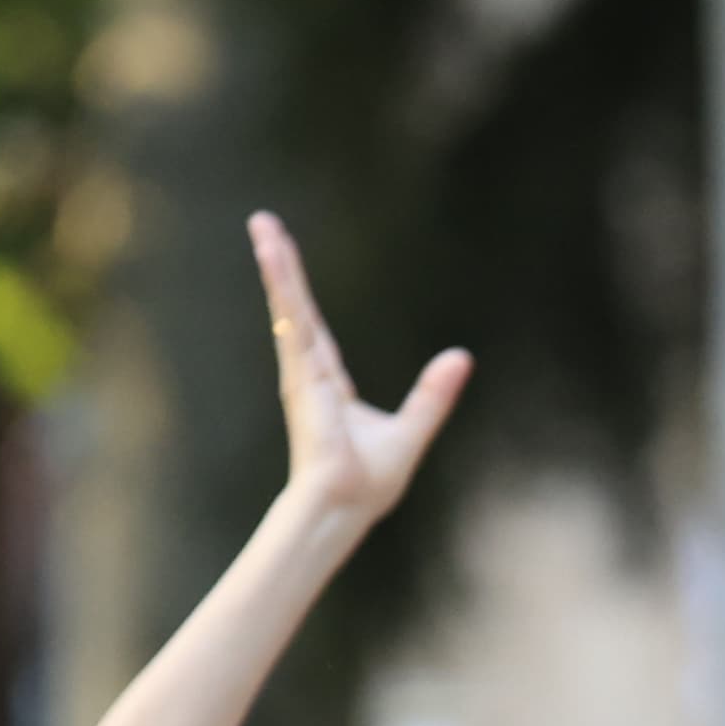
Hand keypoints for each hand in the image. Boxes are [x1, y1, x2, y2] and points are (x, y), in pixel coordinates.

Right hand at [251, 211, 468, 548]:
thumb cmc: (369, 482)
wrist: (348, 504)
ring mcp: (302, 372)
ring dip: (277, 264)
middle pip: (294, 305)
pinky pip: (292, 322)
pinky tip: (273, 258)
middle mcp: (309, 372)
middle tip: (262, 221)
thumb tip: (462, 358)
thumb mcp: (411, 431)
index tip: (283, 263)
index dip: (298, 295)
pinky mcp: (301, 375)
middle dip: (280, 264)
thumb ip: (433, 395)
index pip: (312, 326)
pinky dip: (283, 289)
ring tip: (262, 224)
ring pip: (289, 305)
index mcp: (329, 382)